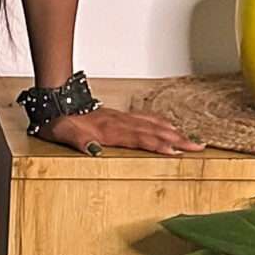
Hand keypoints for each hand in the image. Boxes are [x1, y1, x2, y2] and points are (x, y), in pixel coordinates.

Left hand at [32, 105, 206, 158]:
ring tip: (191, 139)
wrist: (56, 102)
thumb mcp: (63, 133)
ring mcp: (121, 118)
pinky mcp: (120, 117)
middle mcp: (119, 122)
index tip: (175, 152)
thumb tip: (92, 150)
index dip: (157, 145)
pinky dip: (160, 123)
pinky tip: (169, 126)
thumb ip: (78, 141)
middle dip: (176, 139)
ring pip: (152, 124)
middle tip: (197, 147)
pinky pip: (145, 119)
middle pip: (153, 131)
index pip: (138, 138)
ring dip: (173, 132)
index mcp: (108, 129)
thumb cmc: (59, 121)